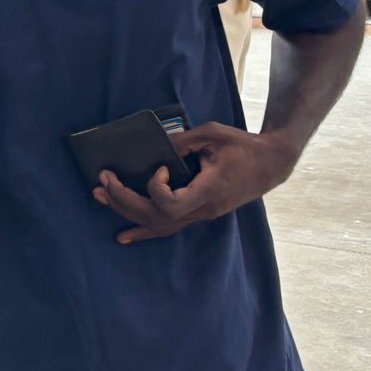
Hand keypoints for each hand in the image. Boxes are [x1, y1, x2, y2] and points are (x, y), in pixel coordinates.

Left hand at [91, 123, 297, 243]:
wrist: (270, 164)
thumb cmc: (244, 146)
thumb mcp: (214, 134)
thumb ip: (184, 139)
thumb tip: (156, 143)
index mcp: (209, 190)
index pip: (173, 204)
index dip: (156, 188)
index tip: (160, 167)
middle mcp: (203, 209)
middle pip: (157, 218)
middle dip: (124, 199)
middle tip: (103, 180)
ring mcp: (201, 215)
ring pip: (159, 226)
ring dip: (127, 211)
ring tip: (100, 197)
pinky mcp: (198, 214)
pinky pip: (168, 228)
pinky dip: (143, 231)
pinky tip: (123, 236)